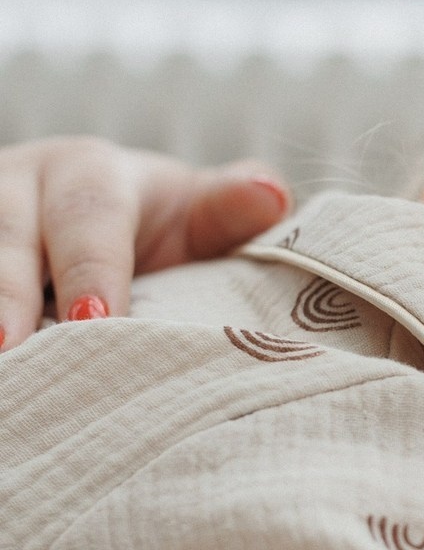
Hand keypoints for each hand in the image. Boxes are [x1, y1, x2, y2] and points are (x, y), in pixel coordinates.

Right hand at [0, 136, 290, 350]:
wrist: (95, 220)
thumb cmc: (160, 227)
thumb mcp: (196, 214)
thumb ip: (229, 211)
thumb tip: (270, 195)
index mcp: (90, 174)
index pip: (87, 218)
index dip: (90, 271)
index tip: (97, 322)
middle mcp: (21, 187)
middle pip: (7, 237)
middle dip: (8, 295)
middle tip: (10, 352)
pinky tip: (2, 375)